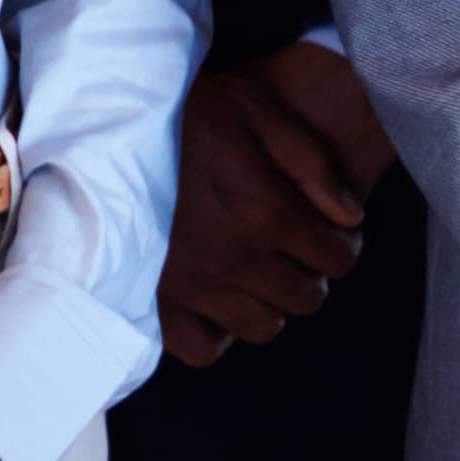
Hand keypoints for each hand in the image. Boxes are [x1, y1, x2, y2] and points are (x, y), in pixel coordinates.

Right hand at [157, 42, 394, 364]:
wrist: (107, 128)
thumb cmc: (188, 114)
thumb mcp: (260, 111)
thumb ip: (314, 164)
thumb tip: (352, 217)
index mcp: (267, 212)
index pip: (337, 259)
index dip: (344, 248)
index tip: (334, 236)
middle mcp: (235, 258)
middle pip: (305, 298)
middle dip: (312, 275)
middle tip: (296, 254)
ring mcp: (193, 286)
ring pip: (262, 327)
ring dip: (271, 305)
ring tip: (258, 276)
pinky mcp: (155, 301)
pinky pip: (200, 349)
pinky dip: (217, 335)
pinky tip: (218, 304)